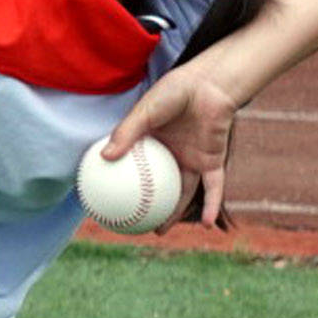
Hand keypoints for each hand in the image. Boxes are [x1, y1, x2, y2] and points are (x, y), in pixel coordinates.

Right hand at [104, 65, 244, 230]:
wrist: (210, 85)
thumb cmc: (174, 92)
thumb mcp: (145, 112)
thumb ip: (126, 133)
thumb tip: (105, 157)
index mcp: (151, 143)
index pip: (133, 167)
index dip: (119, 182)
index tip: (105, 197)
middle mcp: (171, 155)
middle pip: (155, 187)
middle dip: (143, 204)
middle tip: (127, 221)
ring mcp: (192, 160)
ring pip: (182, 194)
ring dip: (173, 214)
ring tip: (158, 231)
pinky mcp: (212, 162)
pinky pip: (213, 189)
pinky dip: (212, 206)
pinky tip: (208, 224)